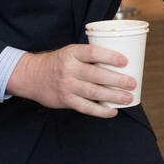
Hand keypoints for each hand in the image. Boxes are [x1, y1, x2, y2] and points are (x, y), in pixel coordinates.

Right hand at [6, 44, 133, 116]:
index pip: (92, 53)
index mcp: (72, 53)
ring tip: (128, 97)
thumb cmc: (58, 63)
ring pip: (94, 92)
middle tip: (133, 83)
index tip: (125, 61)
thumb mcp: (70, 52)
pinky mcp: (65, 100)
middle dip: (118, 80)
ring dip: (114, 96)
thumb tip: (121, 61)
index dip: (110, 57)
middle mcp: (69, 69)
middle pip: (97, 75)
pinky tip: (113, 111)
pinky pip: (86, 107)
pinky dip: (101, 111)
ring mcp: (67, 86)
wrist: (31, 76)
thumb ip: (90, 56)